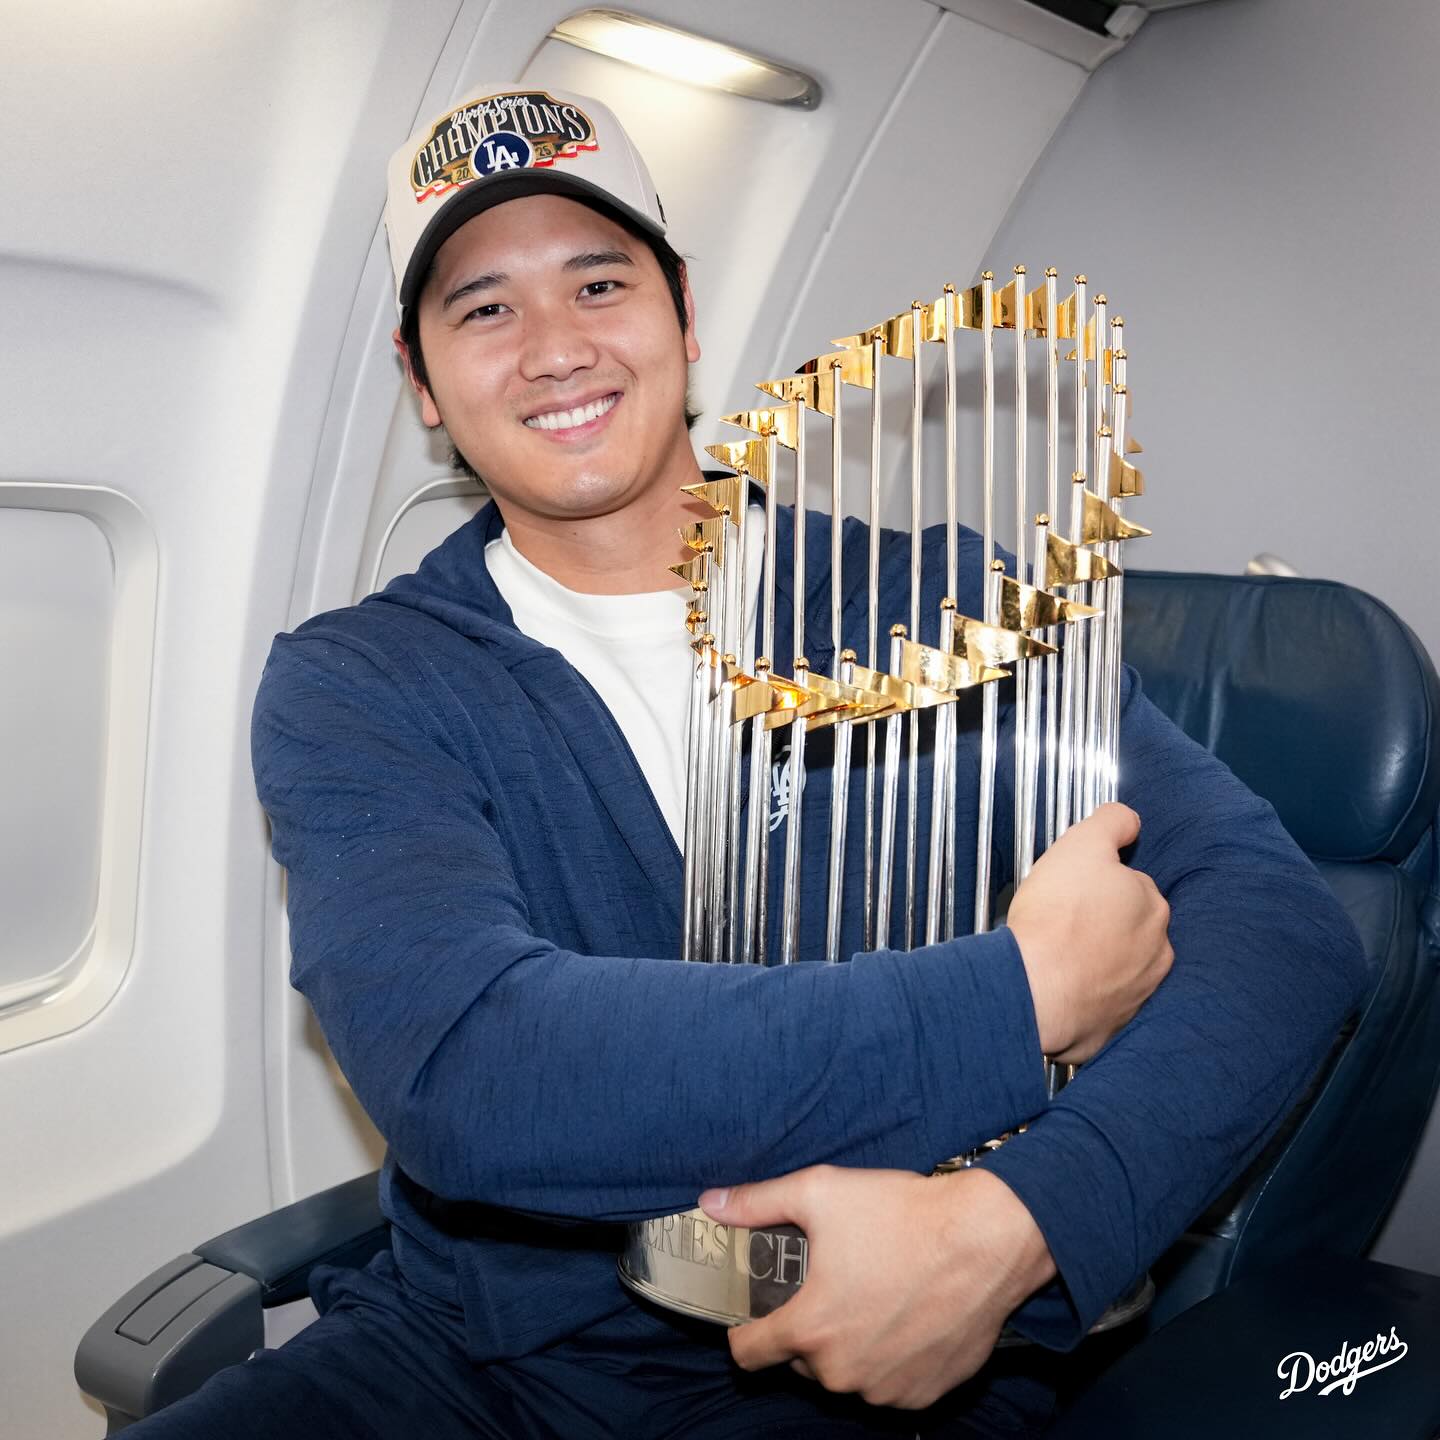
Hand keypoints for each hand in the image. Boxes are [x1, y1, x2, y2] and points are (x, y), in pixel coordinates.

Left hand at [698, 1165, 1055, 1409]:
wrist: (987, 1239)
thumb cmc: (903, 1215)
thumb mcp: (820, 1192)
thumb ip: (756, 1203)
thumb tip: (711, 1204)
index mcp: (810, 1328)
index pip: (748, 1354)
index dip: (745, 1330)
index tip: (756, 1311)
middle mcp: (843, 1371)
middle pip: (801, 1361)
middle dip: (807, 1328)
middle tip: (829, 1283)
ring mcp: (886, 1388)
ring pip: (846, 1373)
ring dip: (849, 1345)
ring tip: (871, 1293)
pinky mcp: (925, 1393)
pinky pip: (889, 1383)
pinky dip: (889, 1358)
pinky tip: (904, 1315)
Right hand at [1008, 802, 1172, 1063]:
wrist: (1033, 989)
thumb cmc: (1056, 915)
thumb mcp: (1082, 846)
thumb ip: (1112, 824)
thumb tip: (1129, 821)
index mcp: (1153, 908)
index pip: (1130, 886)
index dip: (1098, 884)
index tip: (1072, 890)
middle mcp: (1156, 955)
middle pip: (1127, 929)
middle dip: (1102, 925)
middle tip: (1061, 923)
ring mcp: (1135, 997)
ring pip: (1116, 970)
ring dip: (1095, 963)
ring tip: (1056, 957)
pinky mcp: (1110, 1030)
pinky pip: (1097, 1007)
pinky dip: (1081, 998)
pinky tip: (1056, 987)